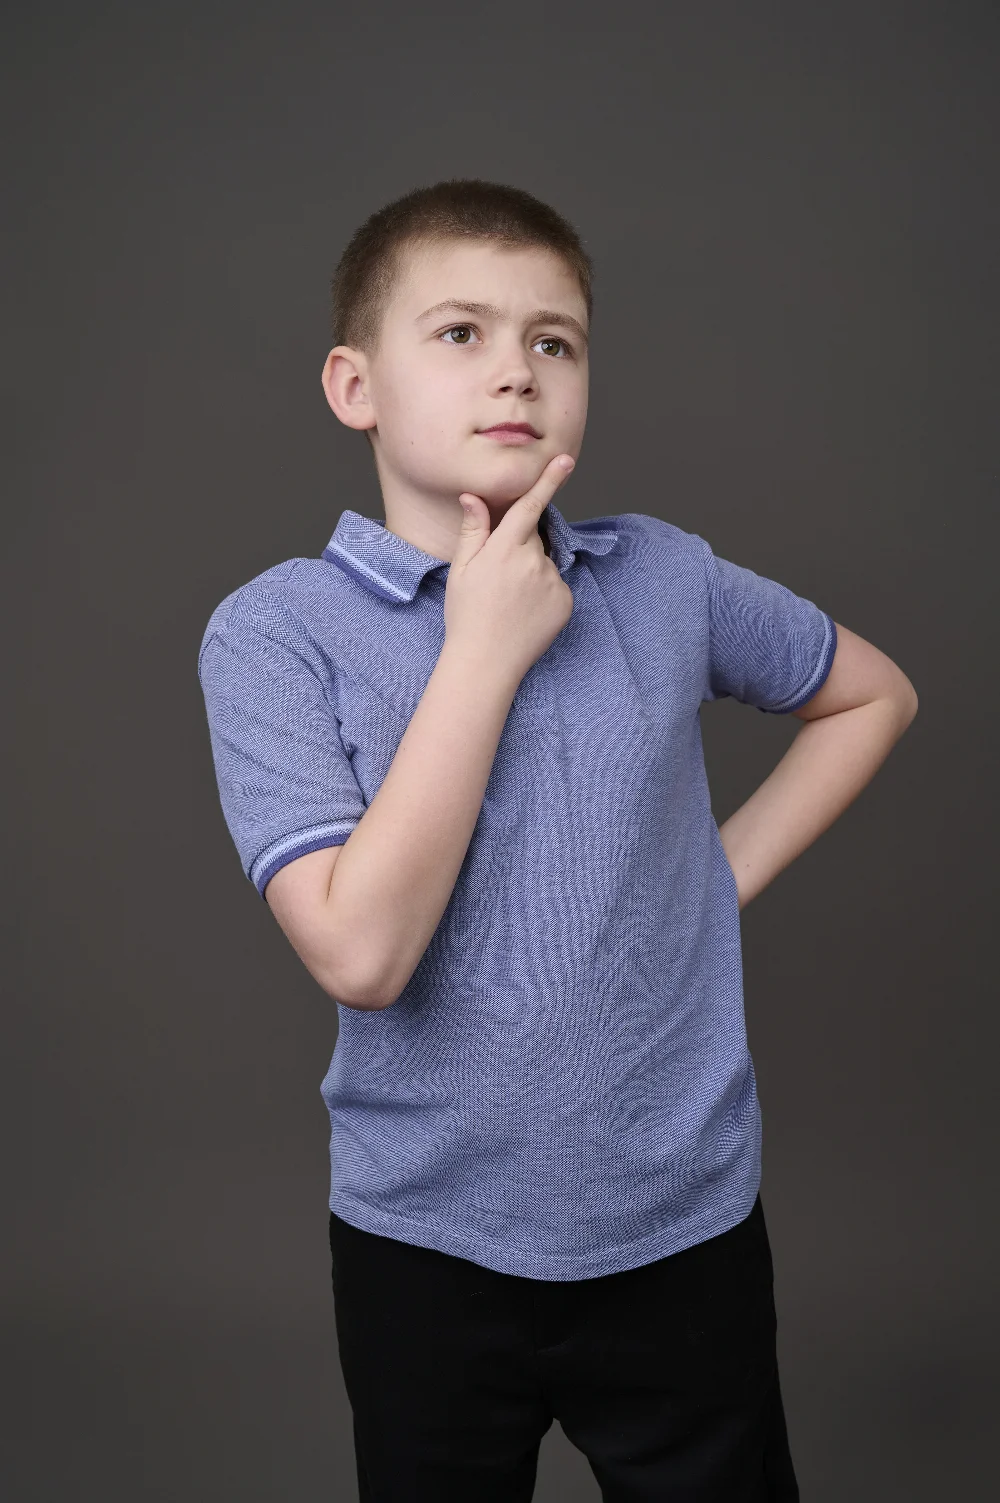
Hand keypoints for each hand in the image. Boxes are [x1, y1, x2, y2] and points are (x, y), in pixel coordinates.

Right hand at [443, 454, 576, 687]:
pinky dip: (544, 595)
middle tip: (497, 581)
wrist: (486, 662)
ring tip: (509, 603)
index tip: (566, 460)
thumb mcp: (461, 570)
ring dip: (531, 574)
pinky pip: (556, 587)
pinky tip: (525, 614)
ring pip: (544, 565)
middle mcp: (533, 561)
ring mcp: (553, 582)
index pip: (530, 505)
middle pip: (533, 539)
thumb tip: (474, 497)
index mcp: (505, 548)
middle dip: (519, 550)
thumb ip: (473, 530)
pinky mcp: (566, 602)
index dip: (548, 480)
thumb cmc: (466, 615)